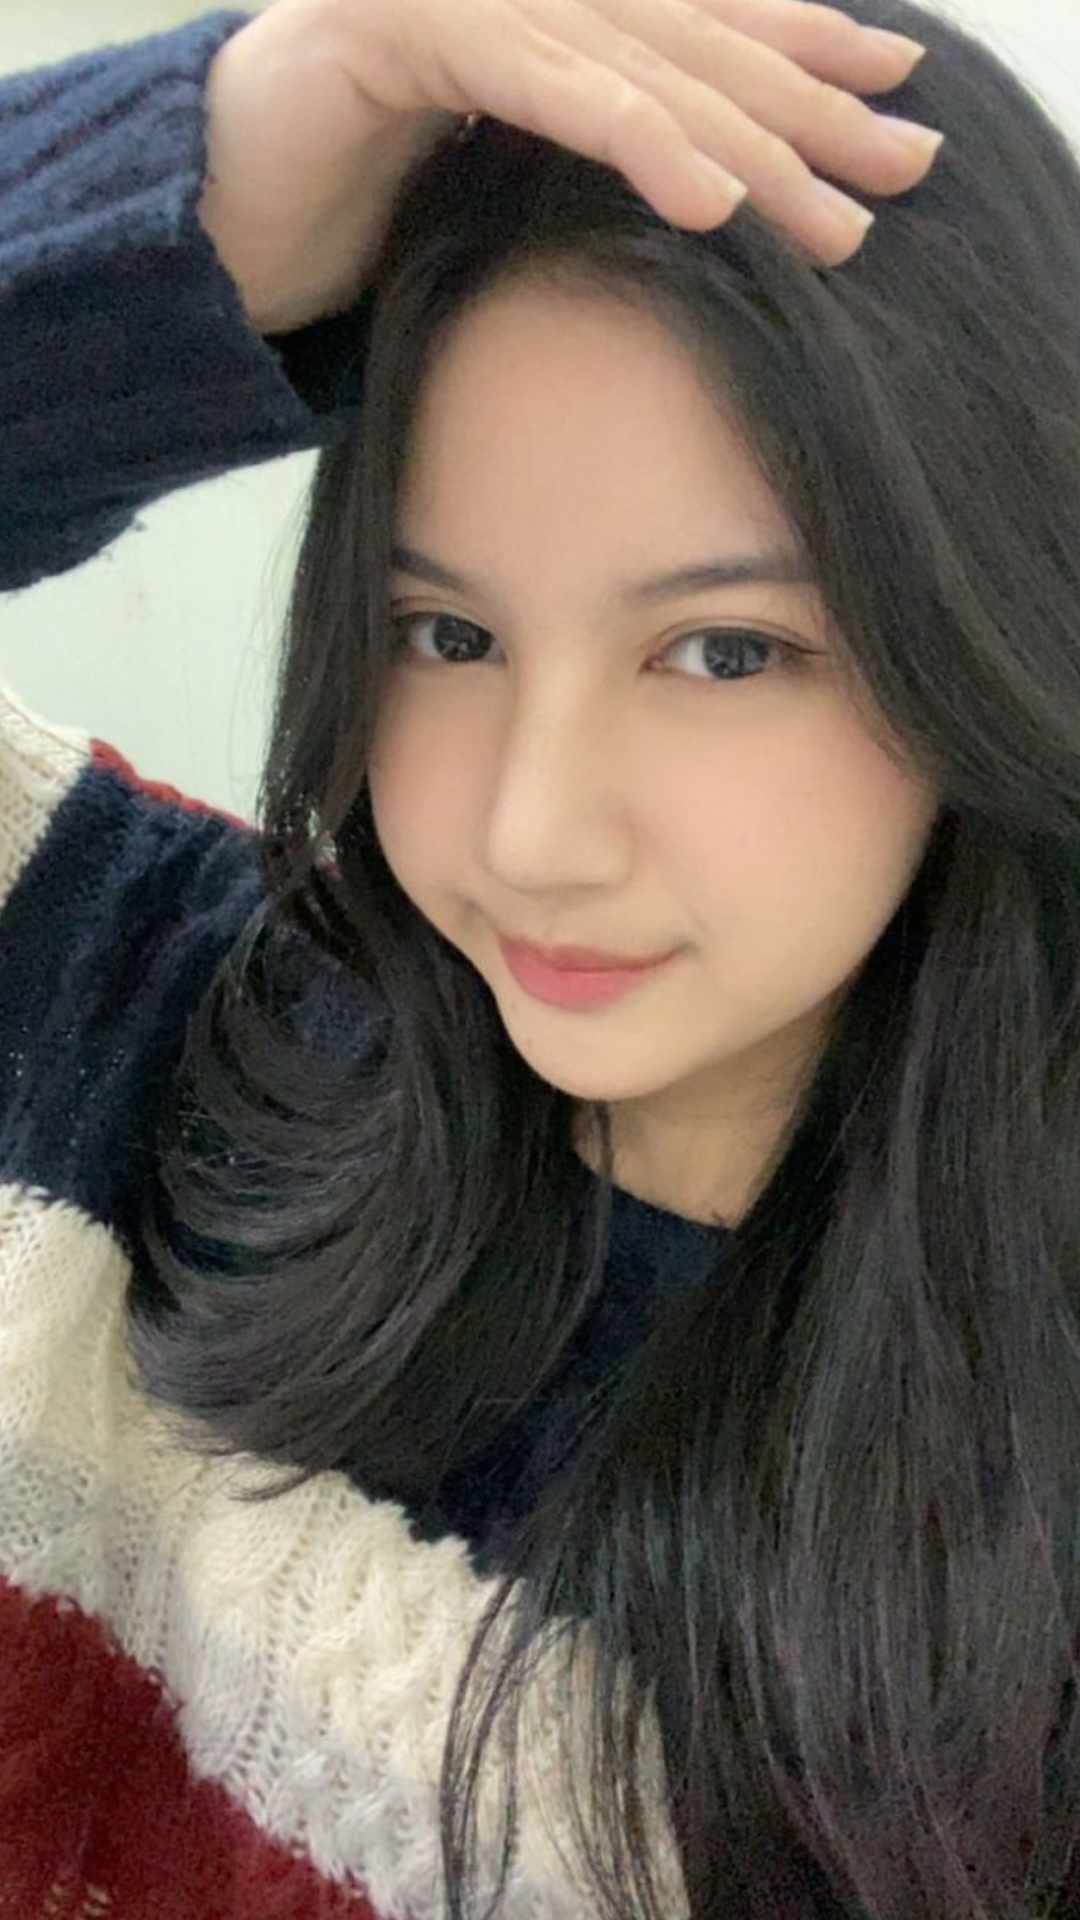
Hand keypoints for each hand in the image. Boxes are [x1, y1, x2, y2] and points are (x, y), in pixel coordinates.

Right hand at [199, 0, 943, 336]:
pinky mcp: (406, 28)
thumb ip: (596, 139)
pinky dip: (636, 137)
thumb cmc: (354, 204)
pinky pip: (547, 82)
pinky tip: (712, 198)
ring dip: (746, 145)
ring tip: (833, 218)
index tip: (895, 96)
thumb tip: (716, 180)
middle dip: (807, 109)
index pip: (698, 16)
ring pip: (637, 61)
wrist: (208, 213)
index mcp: (546, 1)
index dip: (803, 46)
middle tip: (903, 170)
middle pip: (691, 35)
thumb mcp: (503, 170)